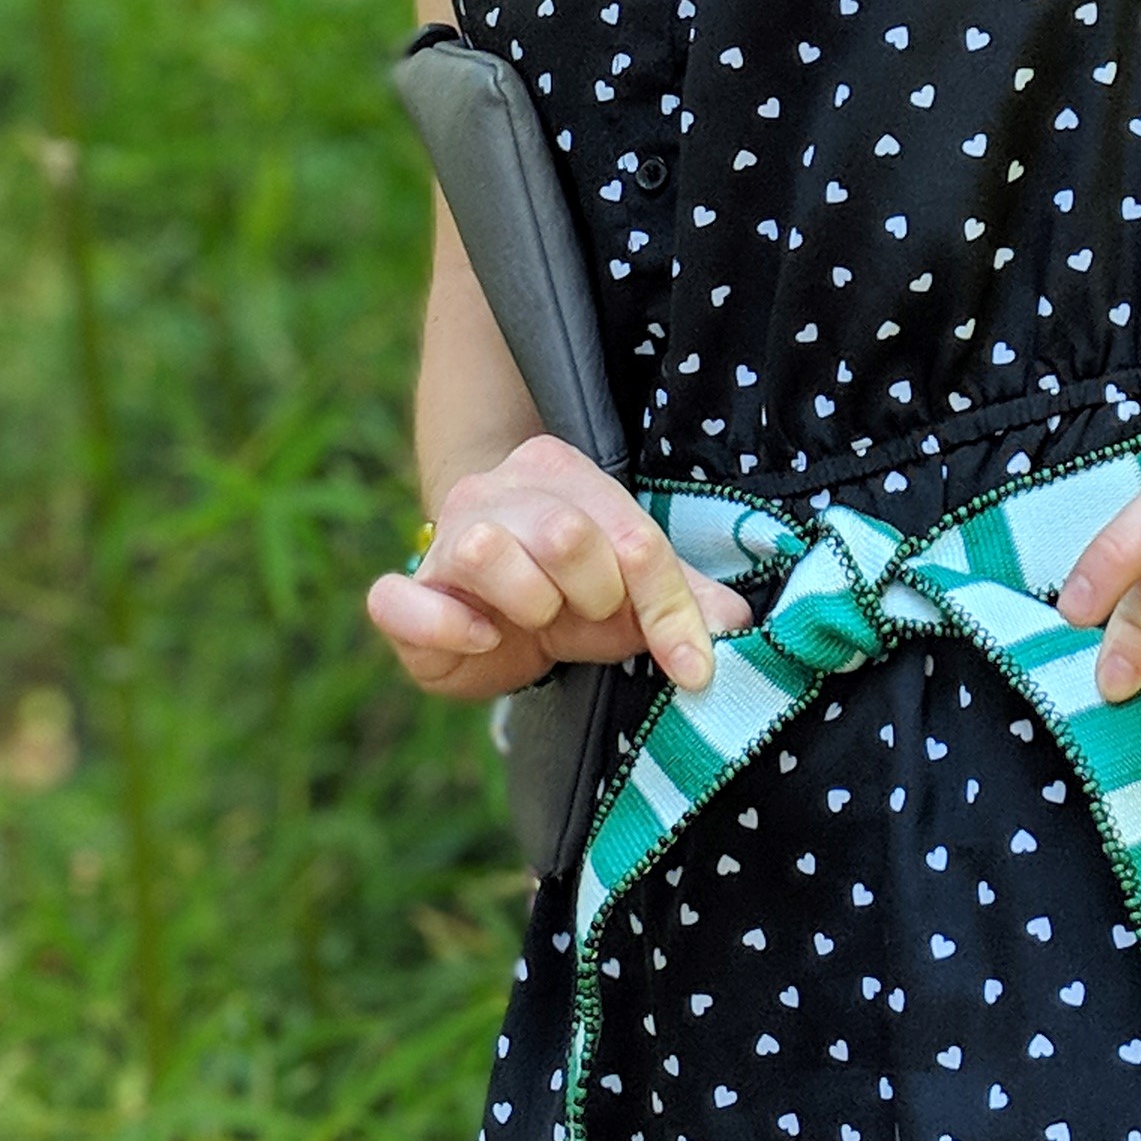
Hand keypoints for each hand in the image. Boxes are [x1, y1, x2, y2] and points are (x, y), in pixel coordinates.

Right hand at [366, 435, 750, 703]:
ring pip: (484, 551)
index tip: (692, 668)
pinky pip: (400, 600)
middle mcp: (496, 490)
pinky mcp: (404, 594)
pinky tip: (482, 638)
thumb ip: (683, 603)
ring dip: (528, 604)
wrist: (487, 616)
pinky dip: (447, 625)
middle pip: (565, 535)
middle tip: (587, 617)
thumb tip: (739, 627)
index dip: (669, 611)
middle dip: (592, 597)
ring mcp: (443, 536)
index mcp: (561, 472)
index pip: (633, 538)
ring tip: (536, 620)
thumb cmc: (568, 597)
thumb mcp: (632, 596)